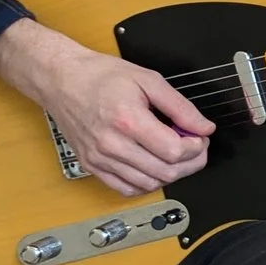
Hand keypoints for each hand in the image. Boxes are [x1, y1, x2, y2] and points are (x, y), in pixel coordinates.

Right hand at [0, 18, 213, 196]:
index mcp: (127, 120)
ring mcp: (99, 158)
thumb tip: (203, 127)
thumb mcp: (148, 80)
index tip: (200, 137)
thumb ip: (180, 107)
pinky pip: (126, 188)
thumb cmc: (100, 76)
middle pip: (165, 172)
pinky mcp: (91, 165)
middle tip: (195, 147)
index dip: (196, 148)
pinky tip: (153, 167)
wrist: (62, 80)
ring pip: (148, 184)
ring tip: (175, 155)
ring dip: (171, 174)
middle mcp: (111, 144)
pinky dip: (146, 183)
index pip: (174, 152)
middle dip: (190, 163)